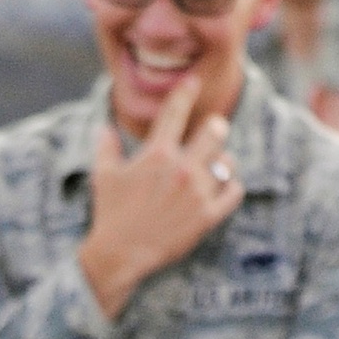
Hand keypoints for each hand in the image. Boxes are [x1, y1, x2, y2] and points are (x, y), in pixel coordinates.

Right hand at [77, 80, 243, 320]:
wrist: (120, 255)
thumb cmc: (111, 214)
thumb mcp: (104, 176)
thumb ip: (106, 147)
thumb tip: (104, 127)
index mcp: (157, 153)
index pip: (177, 110)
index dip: (186, 91)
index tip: (193, 83)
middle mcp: (181, 169)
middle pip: (216, 129)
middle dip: (214, 128)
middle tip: (211, 132)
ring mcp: (197, 193)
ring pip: (228, 161)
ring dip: (222, 160)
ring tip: (215, 166)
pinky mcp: (207, 217)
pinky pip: (234, 191)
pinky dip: (231, 187)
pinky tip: (223, 188)